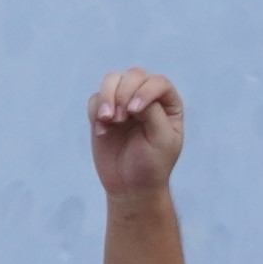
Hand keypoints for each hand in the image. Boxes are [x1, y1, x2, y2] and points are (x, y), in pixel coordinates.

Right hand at [86, 67, 184, 200]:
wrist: (131, 187)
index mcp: (168, 103)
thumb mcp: (161, 140)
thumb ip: (152, 113)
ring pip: (112, 80)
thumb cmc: (152, 165)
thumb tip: (132, 96)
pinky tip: (102, 132)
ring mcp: (124, 103)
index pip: (158, 82)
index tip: (135, 112)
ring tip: (107, 119)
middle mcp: (146, 98)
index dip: (145, 91)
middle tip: (120, 119)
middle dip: (123, 93)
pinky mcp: (104, 113)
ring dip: (106, 96)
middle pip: (133, 76)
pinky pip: (95, 99)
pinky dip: (95, 112)